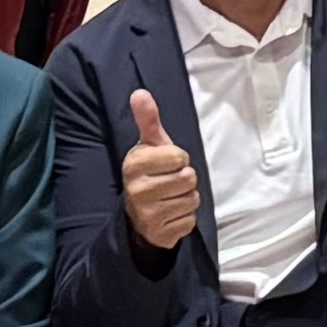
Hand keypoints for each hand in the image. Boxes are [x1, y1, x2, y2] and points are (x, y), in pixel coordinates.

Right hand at [116, 87, 204, 249]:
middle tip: (170, 181)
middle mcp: (136, 190)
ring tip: (170, 197)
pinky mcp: (160, 234)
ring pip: (192, 199)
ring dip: (187, 198)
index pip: (180, 156)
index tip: (167, 163)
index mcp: (134, 164)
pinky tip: (171, 214)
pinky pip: (190, 220)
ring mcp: (147, 215)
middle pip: (189, 178)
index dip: (179, 158)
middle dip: (185, 178)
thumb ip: (148, 119)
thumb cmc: (151, 172)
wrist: (138, 215)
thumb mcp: (150, 145)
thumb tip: (139, 92)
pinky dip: (185, 217)